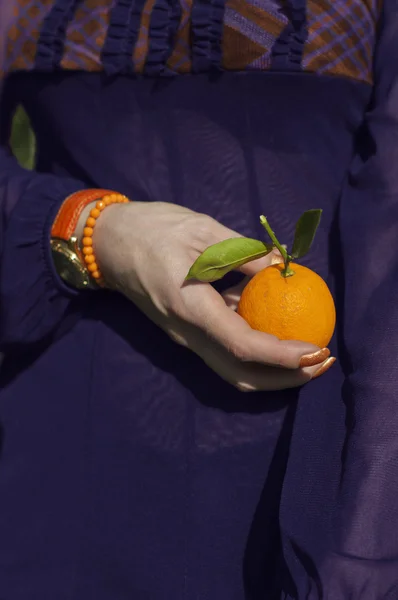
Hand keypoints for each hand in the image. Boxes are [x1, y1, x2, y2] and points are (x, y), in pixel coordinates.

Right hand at [93, 201, 332, 390]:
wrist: (108, 243)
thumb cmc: (152, 229)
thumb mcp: (203, 231)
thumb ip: (244, 253)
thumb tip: (283, 266)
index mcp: (189, 307)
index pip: (242, 346)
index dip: (283, 355)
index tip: (316, 350)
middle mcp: (187, 333)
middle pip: (240, 375)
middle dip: (285, 379)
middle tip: (322, 361)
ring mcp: (185, 336)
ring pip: (233, 370)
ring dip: (274, 370)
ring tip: (310, 353)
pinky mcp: (187, 330)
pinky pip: (225, 350)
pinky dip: (257, 350)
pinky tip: (279, 328)